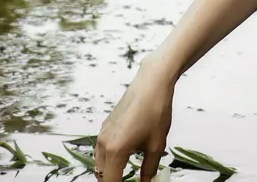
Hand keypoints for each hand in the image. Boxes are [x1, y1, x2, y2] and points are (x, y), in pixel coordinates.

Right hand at [95, 61, 175, 181]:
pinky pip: (102, 151)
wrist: (151, 83)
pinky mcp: (105, 126)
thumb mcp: (156, 146)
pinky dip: (109, 160)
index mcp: (115, 150)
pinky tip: (124, 160)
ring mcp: (102, 133)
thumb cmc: (156, 112)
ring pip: (100, 163)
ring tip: (127, 176)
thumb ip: (149, 170)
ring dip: (110, 173)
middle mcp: (103, 143)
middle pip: (101, 175)